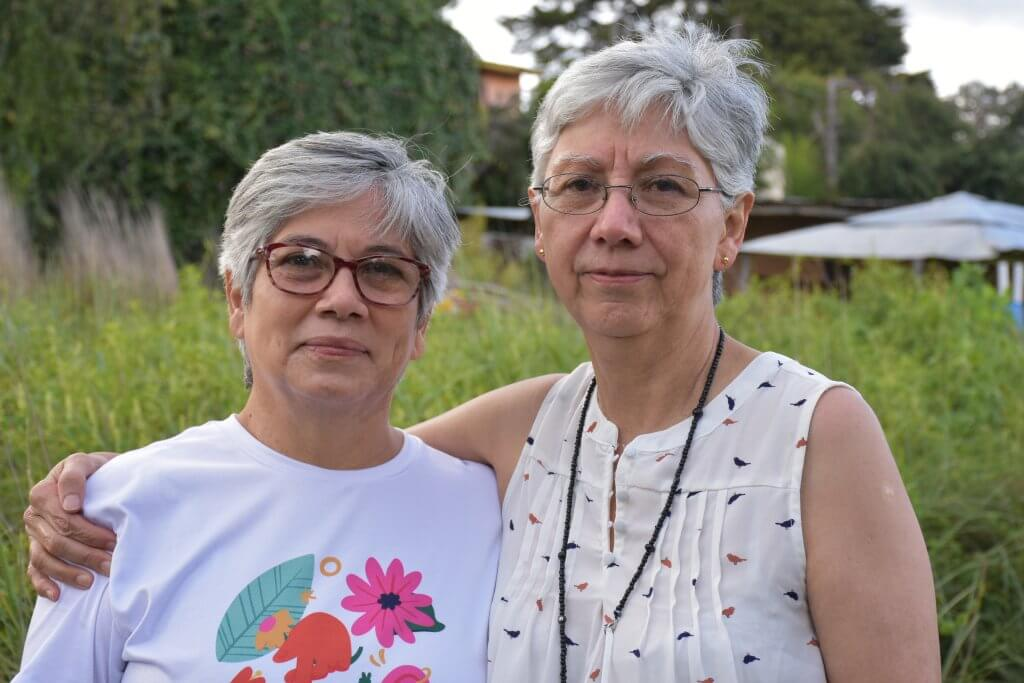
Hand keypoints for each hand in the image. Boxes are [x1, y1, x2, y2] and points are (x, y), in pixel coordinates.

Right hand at [24, 452, 118, 599]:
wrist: (101, 477)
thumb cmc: (98, 471)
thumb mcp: (90, 463)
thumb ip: (76, 476)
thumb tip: (70, 505)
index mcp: (44, 492)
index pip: (64, 520)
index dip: (89, 532)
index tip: (113, 540)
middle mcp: (34, 514)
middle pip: (57, 541)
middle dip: (86, 554)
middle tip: (111, 564)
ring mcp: (34, 534)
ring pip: (44, 559)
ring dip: (67, 573)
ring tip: (91, 582)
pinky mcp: (36, 550)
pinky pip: (34, 570)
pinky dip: (43, 584)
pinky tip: (57, 595)